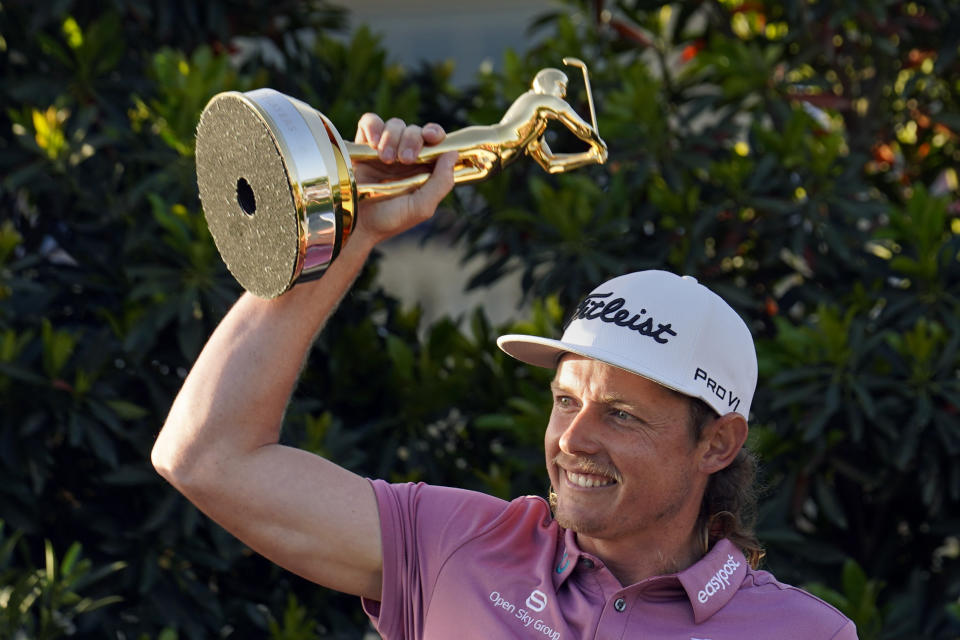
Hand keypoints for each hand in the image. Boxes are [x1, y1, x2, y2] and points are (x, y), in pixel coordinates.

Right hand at [352, 114, 456, 245]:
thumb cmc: (390, 220)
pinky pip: (370, 122)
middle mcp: (406, 156)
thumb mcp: (421, 207)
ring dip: (392, 138)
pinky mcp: (363, 146)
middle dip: (412, 141)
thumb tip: (452, 154)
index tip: (431, 137)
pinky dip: (372, 127)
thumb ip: (441, 183)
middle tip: (403, 159)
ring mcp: (385, 149)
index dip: (435, 133)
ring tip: (385, 159)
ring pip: (395, 125)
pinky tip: (372, 144)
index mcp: (423, 168)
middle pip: (415, 130)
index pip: (434, 141)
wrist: (357, 224)